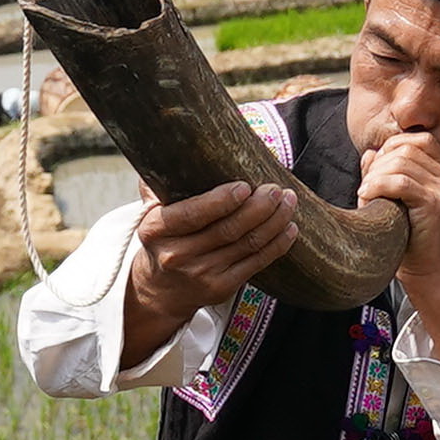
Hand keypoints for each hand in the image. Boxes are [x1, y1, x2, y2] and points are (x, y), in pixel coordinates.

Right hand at [115, 179, 300, 359]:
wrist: (160, 291)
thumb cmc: (163, 240)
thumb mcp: (149, 214)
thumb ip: (158, 187)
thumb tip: (170, 148)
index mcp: (156, 230)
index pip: (193, 214)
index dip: (221, 201)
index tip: (245, 186)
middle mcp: (177, 255)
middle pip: (228, 229)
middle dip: (259, 207)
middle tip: (276, 189)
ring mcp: (201, 274)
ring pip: (247, 244)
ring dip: (274, 221)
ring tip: (289, 201)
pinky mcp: (221, 288)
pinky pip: (256, 263)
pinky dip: (277, 244)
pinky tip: (290, 228)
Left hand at [354, 125, 439, 322]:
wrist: (429, 274)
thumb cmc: (412, 239)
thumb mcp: (400, 200)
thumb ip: (387, 174)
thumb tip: (369, 153)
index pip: (421, 140)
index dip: (393, 147)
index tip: (376, 169)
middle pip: (408, 148)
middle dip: (380, 163)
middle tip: (367, 186)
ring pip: (401, 162)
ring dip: (375, 176)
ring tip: (366, 195)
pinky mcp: (436, 205)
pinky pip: (400, 182)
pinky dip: (377, 186)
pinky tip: (367, 197)